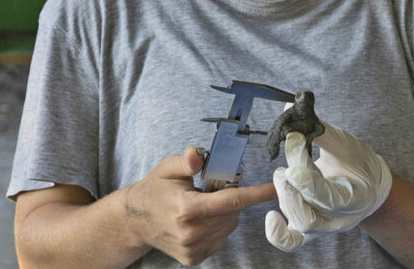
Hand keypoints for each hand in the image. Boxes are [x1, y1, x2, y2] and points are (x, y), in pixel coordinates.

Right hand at [125, 147, 273, 265]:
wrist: (136, 220)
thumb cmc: (156, 190)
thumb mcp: (168, 168)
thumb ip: (187, 159)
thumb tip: (198, 156)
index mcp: (186, 208)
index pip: (232, 200)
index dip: (258, 194)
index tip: (277, 189)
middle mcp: (191, 232)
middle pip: (234, 212)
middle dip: (232, 198)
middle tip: (211, 190)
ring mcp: (192, 248)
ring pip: (230, 226)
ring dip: (226, 213)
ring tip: (203, 205)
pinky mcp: (193, 258)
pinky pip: (221, 239)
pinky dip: (218, 227)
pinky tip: (201, 220)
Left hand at [264, 122, 391, 251]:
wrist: (366, 183)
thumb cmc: (357, 162)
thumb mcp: (346, 143)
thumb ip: (319, 132)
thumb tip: (290, 113)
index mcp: (358, 198)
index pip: (329, 197)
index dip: (307, 179)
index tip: (295, 151)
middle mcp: (341, 220)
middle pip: (310, 216)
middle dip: (292, 189)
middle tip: (287, 165)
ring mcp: (324, 228)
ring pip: (299, 223)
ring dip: (285, 196)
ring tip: (284, 173)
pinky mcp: (309, 230)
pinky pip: (291, 242)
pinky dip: (277, 234)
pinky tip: (271, 216)